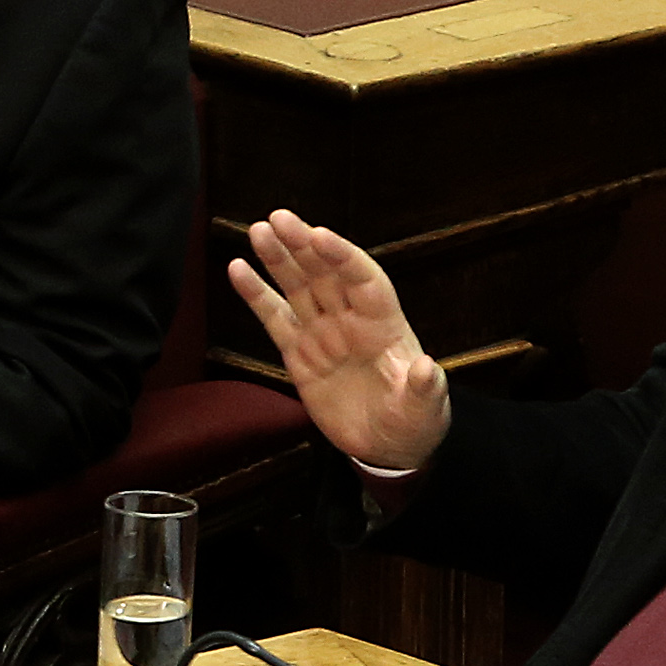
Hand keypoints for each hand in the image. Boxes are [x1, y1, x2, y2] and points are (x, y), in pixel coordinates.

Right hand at [226, 209, 451, 470]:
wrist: (387, 446)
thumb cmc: (414, 421)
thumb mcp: (425, 408)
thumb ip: (424, 388)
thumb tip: (427, 368)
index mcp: (384, 324)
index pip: (363, 279)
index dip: (343, 256)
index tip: (319, 236)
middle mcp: (351, 319)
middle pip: (325, 273)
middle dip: (303, 245)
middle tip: (279, 218)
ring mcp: (323, 333)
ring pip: (298, 286)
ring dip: (278, 259)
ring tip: (258, 230)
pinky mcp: (298, 354)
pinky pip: (274, 318)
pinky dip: (256, 294)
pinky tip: (238, 268)